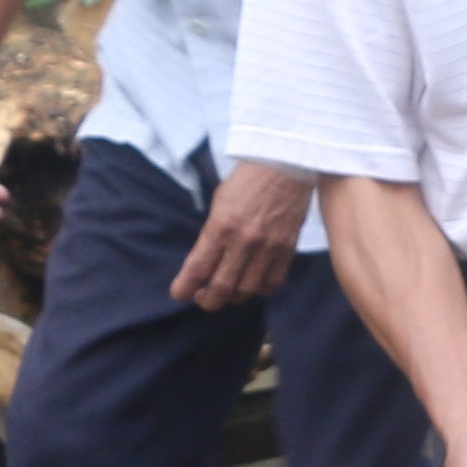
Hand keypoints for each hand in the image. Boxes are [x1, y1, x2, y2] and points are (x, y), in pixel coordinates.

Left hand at [170, 159, 312, 312]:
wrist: (284, 166)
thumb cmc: (247, 180)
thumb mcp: (220, 203)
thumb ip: (213, 234)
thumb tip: (206, 262)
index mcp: (221, 226)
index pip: (198, 268)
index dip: (185, 287)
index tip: (179, 294)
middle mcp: (243, 242)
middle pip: (221, 288)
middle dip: (207, 300)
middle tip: (202, 298)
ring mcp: (268, 248)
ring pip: (247, 290)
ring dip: (233, 297)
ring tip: (227, 292)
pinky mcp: (287, 250)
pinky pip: (272, 283)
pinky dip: (259, 290)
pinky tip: (252, 285)